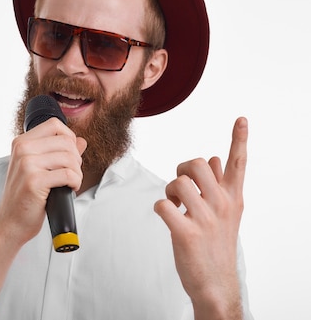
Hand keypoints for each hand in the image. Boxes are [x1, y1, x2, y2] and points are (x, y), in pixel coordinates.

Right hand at [0, 118, 86, 247]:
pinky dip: (75, 182)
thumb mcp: (37, 169)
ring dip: (77, 173)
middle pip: (66, 141)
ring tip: (70, 183)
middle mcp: (22, 149)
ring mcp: (27, 164)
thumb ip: (58, 152)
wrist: (10, 222)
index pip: (55, 125)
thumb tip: (81, 141)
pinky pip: (69, 174)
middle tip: (71, 174)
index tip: (69, 156)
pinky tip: (68, 189)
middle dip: (76, 159)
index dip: (69, 138)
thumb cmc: (24, 197)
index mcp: (21, 143)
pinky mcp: (34, 181)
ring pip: (70, 158)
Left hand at [154, 117, 247, 318]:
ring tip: (175, 206)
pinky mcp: (187, 233)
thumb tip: (212, 158)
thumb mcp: (227, 214)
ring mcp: (206, 219)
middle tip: (180, 188)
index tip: (241, 119)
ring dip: (169, 191)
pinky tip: (169, 218)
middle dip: (180, 170)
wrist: (216, 283)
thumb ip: (220, 186)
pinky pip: (162, 204)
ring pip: (178, 182)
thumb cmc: (216, 245)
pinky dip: (160, 208)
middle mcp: (222, 205)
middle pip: (195, 163)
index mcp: (233, 198)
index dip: (239, 139)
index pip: (238, 164)